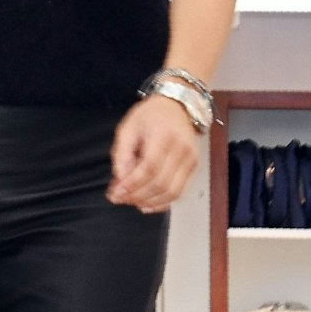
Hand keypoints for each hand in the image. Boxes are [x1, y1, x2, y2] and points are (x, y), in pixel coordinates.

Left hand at [109, 96, 202, 212]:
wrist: (178, 107)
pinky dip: (163, 203)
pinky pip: (181, 192)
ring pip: (172, 192)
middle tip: (119, 199)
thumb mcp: (127, 127)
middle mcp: (182, 149)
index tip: (116, 194)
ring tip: (131, 202)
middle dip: (137, 196)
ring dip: (149, 202)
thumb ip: (121, 154)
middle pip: (161, 183)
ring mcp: (192, 160)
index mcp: (163, 135)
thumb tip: (120, 180)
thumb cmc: (149, 116)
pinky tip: (147, 205)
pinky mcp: (194, 168)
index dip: (132, 184)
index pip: (149, 167)